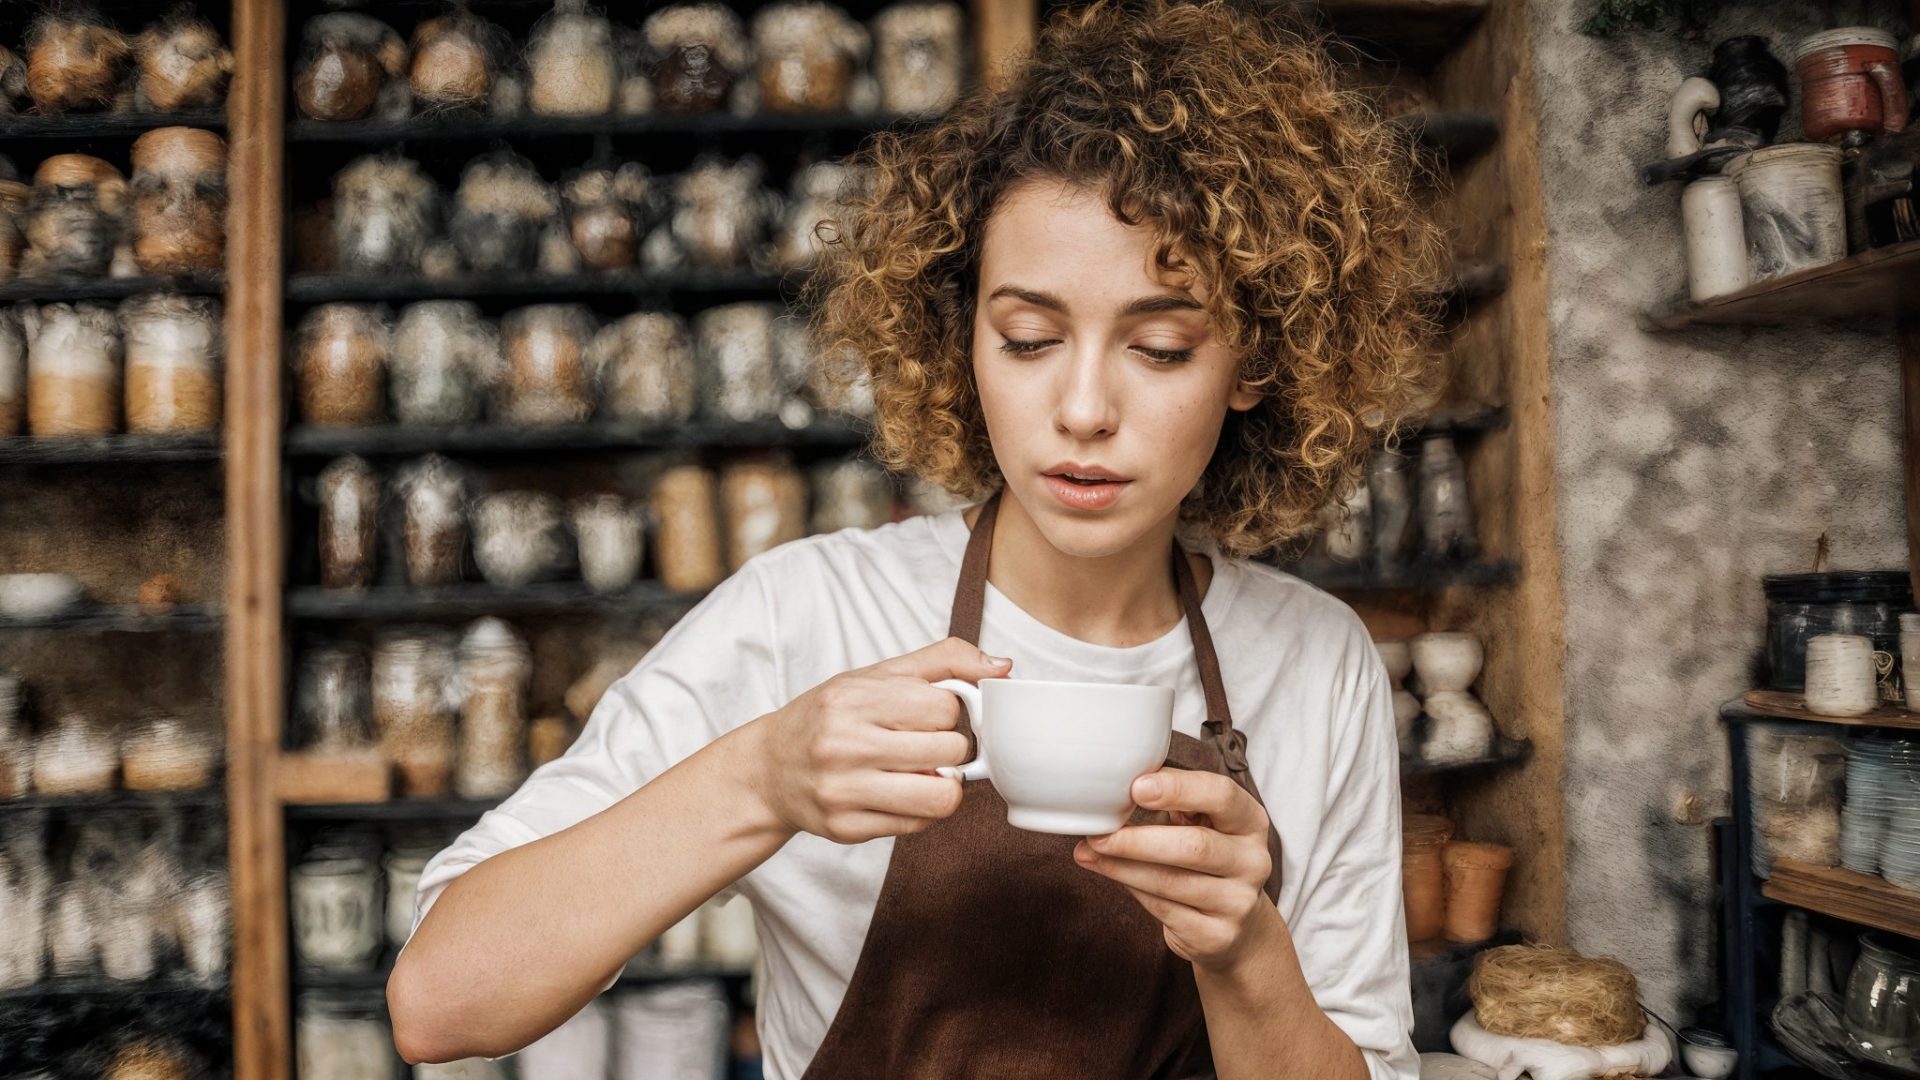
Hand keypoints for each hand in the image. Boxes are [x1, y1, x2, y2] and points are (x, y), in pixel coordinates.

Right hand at [749, 637, 1010, 844]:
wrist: (770, 769)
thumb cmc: (831, 716)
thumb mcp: (876, 675)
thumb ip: (942, 661)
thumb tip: (1002, 667)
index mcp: (852, 698)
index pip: (944, 707)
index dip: (949, 712)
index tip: (932, 715)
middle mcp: (843, 744)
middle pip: (950, 751)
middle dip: (950, 748)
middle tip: (928, 746)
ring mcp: (843, 790)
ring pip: (942, 797)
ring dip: (944, 784)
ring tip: (923, 773)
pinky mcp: (846, 828)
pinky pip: (918, 825)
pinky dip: (920, 809)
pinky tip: (898, 793)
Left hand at [1073, 768, 1279, 969]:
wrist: (1238, 925)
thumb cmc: (1207, 858)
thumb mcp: (1203, 823)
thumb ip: (1172, 801)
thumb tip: (1113, 792)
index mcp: (1250, 821)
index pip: (1222, 795)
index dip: (1179, 789)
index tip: (1137, 787)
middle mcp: (1253, 861)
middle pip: (1195, 846)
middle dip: (1138, 840)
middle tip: (1098, 834)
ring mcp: (1239, 902)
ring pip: (1172, 882)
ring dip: (1122, 866)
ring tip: (1090, 853)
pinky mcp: (1218, 936)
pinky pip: (1164, 909)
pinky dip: (1131, 889)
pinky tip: (1109, 873)